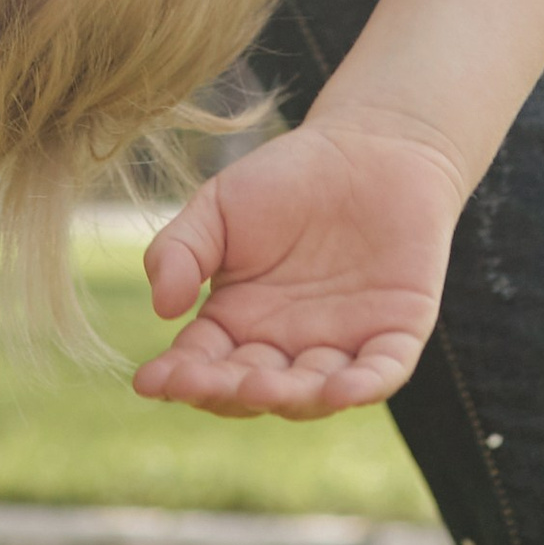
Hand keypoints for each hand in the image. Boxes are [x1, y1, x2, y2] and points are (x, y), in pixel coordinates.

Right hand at [132, 120, 460, 418]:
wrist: (369, 145)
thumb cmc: (285, 179)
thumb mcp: (218, 206)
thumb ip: (181, 250)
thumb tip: (161, 308)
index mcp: (238, 324)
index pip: (202, 365)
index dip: (177, 378)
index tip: (147, 381)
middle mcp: (286, 348)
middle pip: (251, 389)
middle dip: (225, 393)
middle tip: (201, 383)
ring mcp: (342, 346)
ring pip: (313, 393)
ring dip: (288, 398)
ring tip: (259, 389)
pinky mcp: (396, 335)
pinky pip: (381, 373)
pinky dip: (363, 387)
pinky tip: (340, 390)